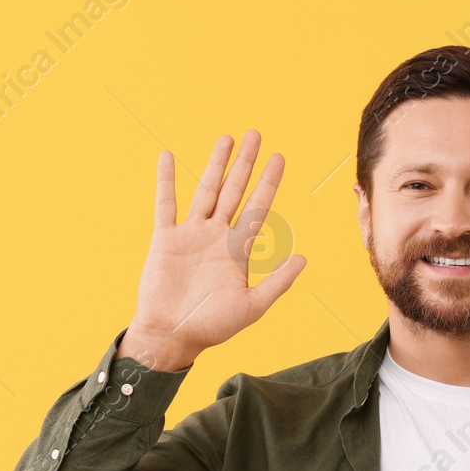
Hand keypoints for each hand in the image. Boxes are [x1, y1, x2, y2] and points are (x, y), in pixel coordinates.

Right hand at [121, 131, 306, 369]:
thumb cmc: (212, 326)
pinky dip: (165, 181)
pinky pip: (165, 204)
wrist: (172, 336)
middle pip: (234, 191)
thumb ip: (277, 282)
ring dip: (215, 164)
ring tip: (226, 138)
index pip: (258, 208)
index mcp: (238, 250)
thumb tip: (303, 258)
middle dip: (245, 164)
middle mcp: (216, 236)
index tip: (279, 158)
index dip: (269, 183)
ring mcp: (191, 234)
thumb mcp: (252, 306)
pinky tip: (166, 157)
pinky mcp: (165, 238)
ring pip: (205, 191)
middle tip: (256, 134)